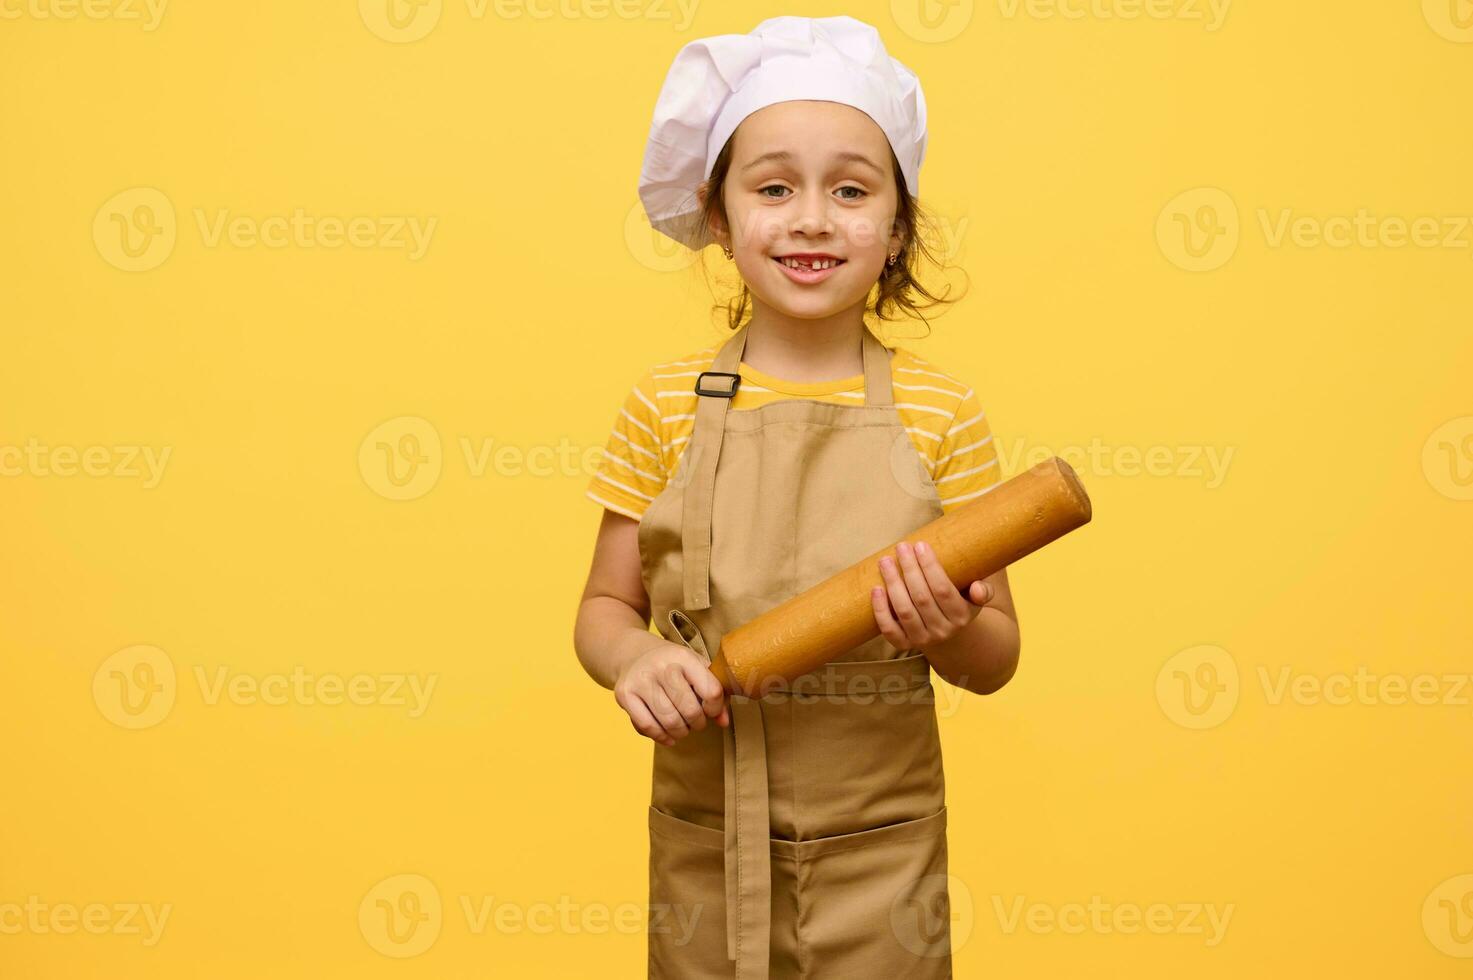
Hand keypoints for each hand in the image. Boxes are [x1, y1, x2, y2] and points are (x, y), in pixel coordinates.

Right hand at [614, 640, 728, 746]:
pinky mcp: (625, 694)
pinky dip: (661, 737)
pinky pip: (647, 727)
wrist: (633, 654)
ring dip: (681, 732)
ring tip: (682, 728)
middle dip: (698, 723)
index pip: (711, 691)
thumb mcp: (695, 668)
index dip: (716, 708)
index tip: (711, 710)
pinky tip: (668, 735)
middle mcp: (661, 666)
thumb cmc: (671, 665)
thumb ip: (714, 692)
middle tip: (696, 722)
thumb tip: (723, 722)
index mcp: (683, 657)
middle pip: (690, 710)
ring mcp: (641, 680)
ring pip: (669, 722)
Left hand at [872, 540, 994, 650]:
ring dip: (893, 584)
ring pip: (905, 612)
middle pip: (922, 598)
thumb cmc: (959, 602)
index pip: (943, 590)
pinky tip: (876, 589)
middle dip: (909, 569)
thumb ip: (983, 591)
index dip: (930, 567)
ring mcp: (923, 640)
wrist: (947, 634)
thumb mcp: (975, 598)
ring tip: (885, 561)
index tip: (920, 545)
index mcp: (962, 616)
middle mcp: (943, 631)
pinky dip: (880, 611)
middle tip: (901, 547)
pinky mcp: (904, 644)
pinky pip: (889, 630)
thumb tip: (979, 588)